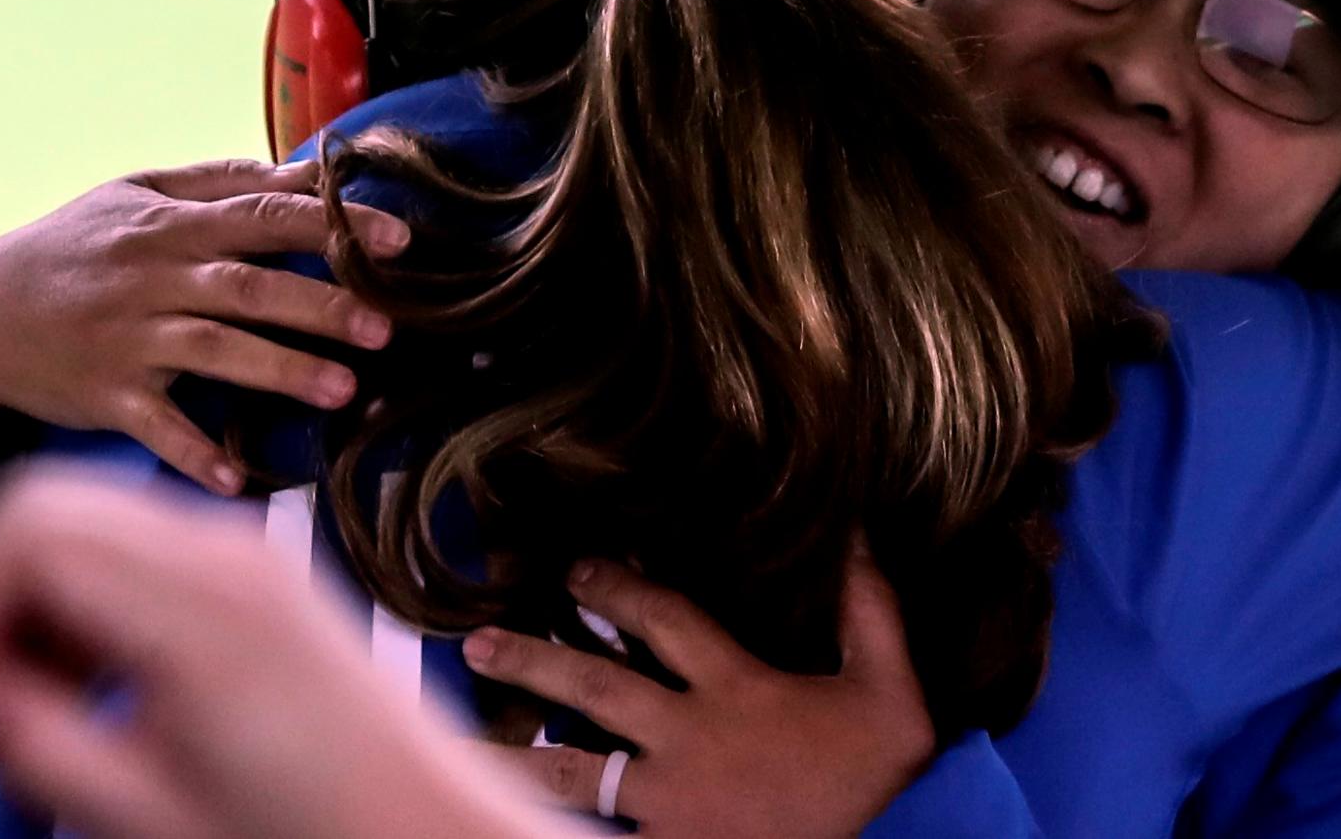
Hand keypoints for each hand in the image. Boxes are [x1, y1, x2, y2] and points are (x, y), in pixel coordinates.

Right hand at [0, 159, 408, 494]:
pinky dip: (192, 452)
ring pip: (215, 351)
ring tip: (345, 391)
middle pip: (250, 288)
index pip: (267, 218)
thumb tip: (309, 169)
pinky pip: (155, 426)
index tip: (401, 239)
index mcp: (174, 226)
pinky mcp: (107, 395)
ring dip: (281, 370)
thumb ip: (226, 181)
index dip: (336, 226)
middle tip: (387, 326)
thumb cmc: (76, 247)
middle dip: (322, 306)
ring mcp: (131, 339)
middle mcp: (157, 279)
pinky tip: (237, 478)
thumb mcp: (139, 194)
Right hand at [0, 467, 570, 838]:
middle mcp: (226, 551)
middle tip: (2, 691)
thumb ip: (31, 740)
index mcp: (195, 606)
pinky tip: (113, 679)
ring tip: (62, 698)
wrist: (423, 821)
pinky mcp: (260, 567)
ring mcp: (248, 550)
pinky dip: (99, 594)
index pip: (28, 526)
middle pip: (51, 501)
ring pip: (92, 516)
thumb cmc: (307, 830)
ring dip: (46, 593)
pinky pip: (144, 543)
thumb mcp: (141, 808)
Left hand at [463, 538, 935, 837]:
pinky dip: (549, 831)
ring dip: (512, 756)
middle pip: (596, 687)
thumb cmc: (885, 773)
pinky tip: (500, 823)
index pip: (664, 618)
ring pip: (573, 776)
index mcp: (736, 687)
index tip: (577, 567)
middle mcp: (688, 740)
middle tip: (479, 644)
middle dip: (534, 661)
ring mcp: (669, 806)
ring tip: (452, 753)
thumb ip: (867, 607)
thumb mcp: (888, 682)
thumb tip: (855, 531)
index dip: (617, 586)